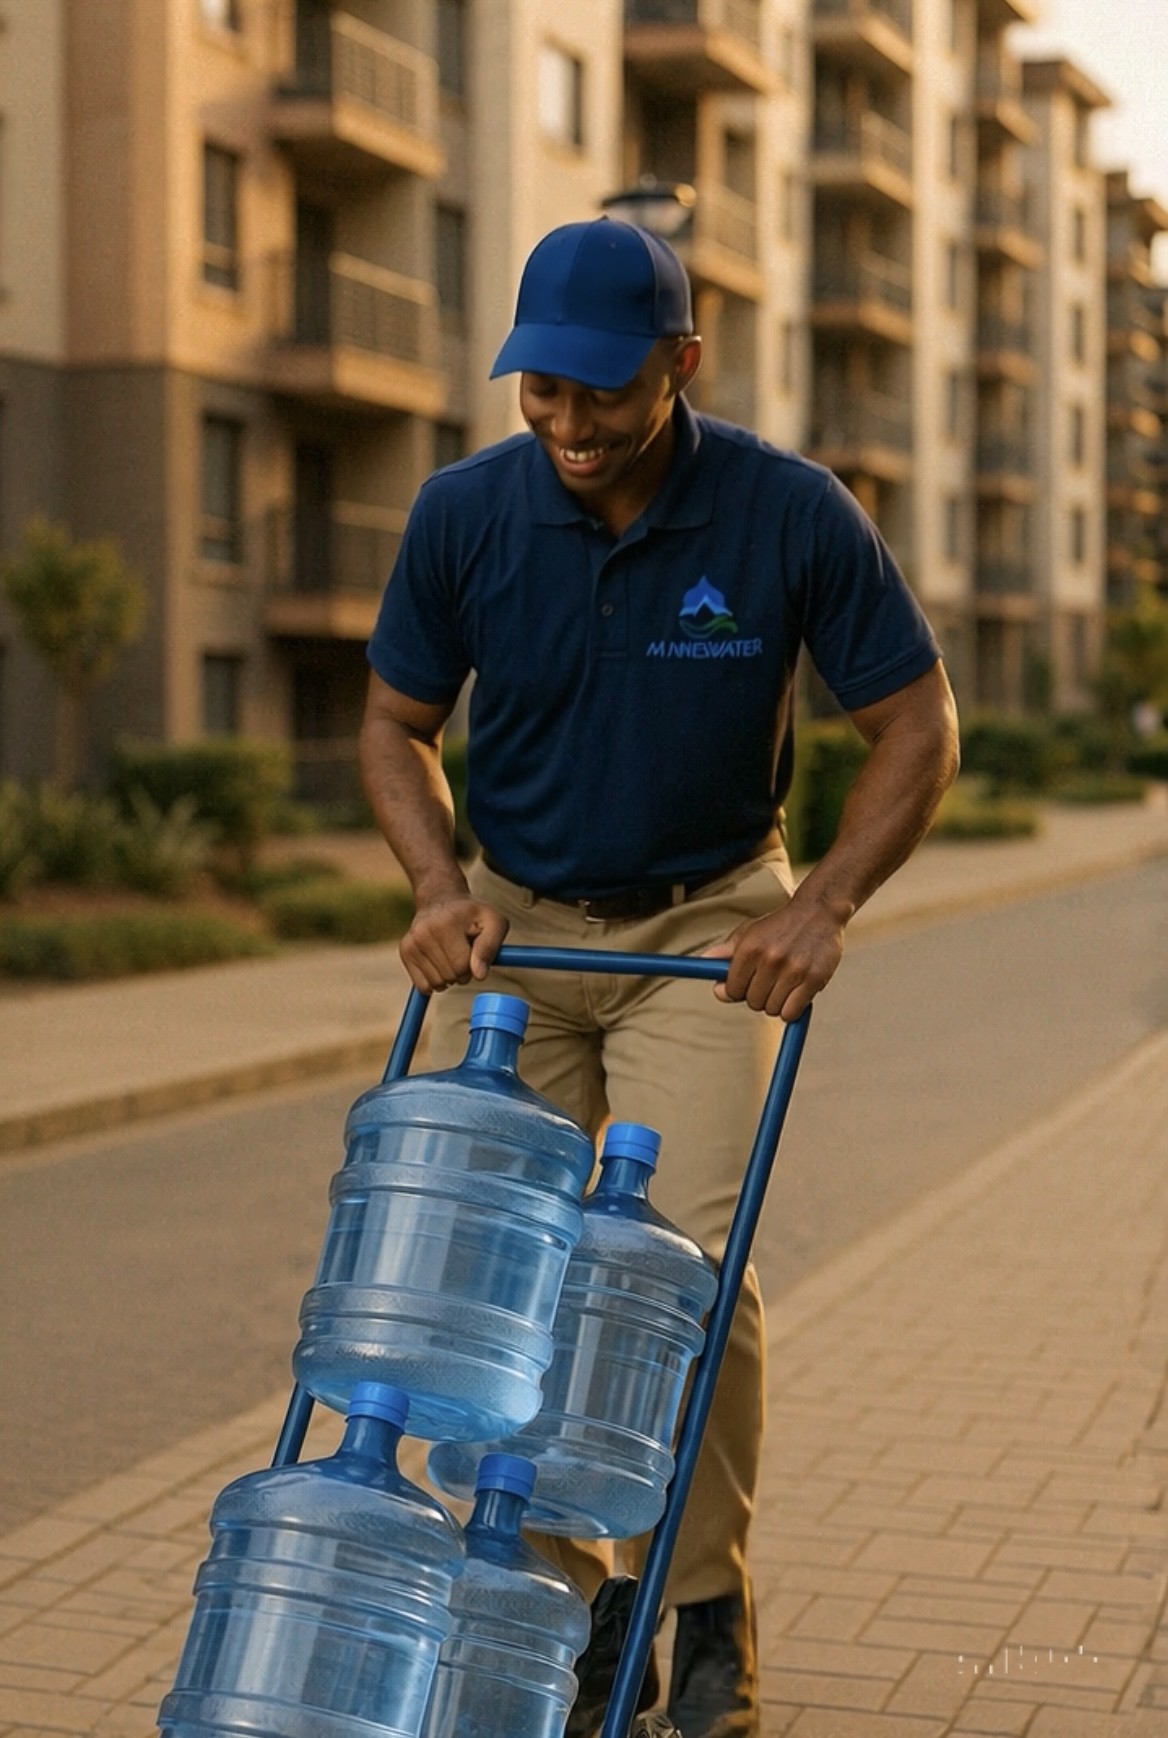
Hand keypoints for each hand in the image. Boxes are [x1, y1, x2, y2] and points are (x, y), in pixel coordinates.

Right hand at [399, 896, 509, 993]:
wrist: (441, 899)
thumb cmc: (472, 915)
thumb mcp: (494, 923)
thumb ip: (490, 947)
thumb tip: (479, 975)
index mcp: (446, 923)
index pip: (462, 966)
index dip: (474, 965)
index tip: (474, 949)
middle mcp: (423, 932)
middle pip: (450, 976)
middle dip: (462, 971)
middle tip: (463, 951)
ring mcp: (411, 943)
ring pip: (436, 984)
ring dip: (449, 977)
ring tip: (450, 954)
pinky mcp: (405, 952)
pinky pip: (423, 986)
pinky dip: (435, 981)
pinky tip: (439, 962)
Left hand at [702, 894, 846, 1020]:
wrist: (820, 911)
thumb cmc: (781, 925)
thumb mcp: (750, 932)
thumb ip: (727, 950)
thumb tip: (704, 962)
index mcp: (750, 948)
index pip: (732, 991)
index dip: (737, 991)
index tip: (745, 985)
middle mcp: (770, 960)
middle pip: (753, 1003)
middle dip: (758, 996)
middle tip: (769, 981)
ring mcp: (793, 970)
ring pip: (772, 1010)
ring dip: (776, 1003)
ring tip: (784, 984)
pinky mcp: (814, 979)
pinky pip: (792, 1013)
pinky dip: (791, 1010)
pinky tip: (795, 995)